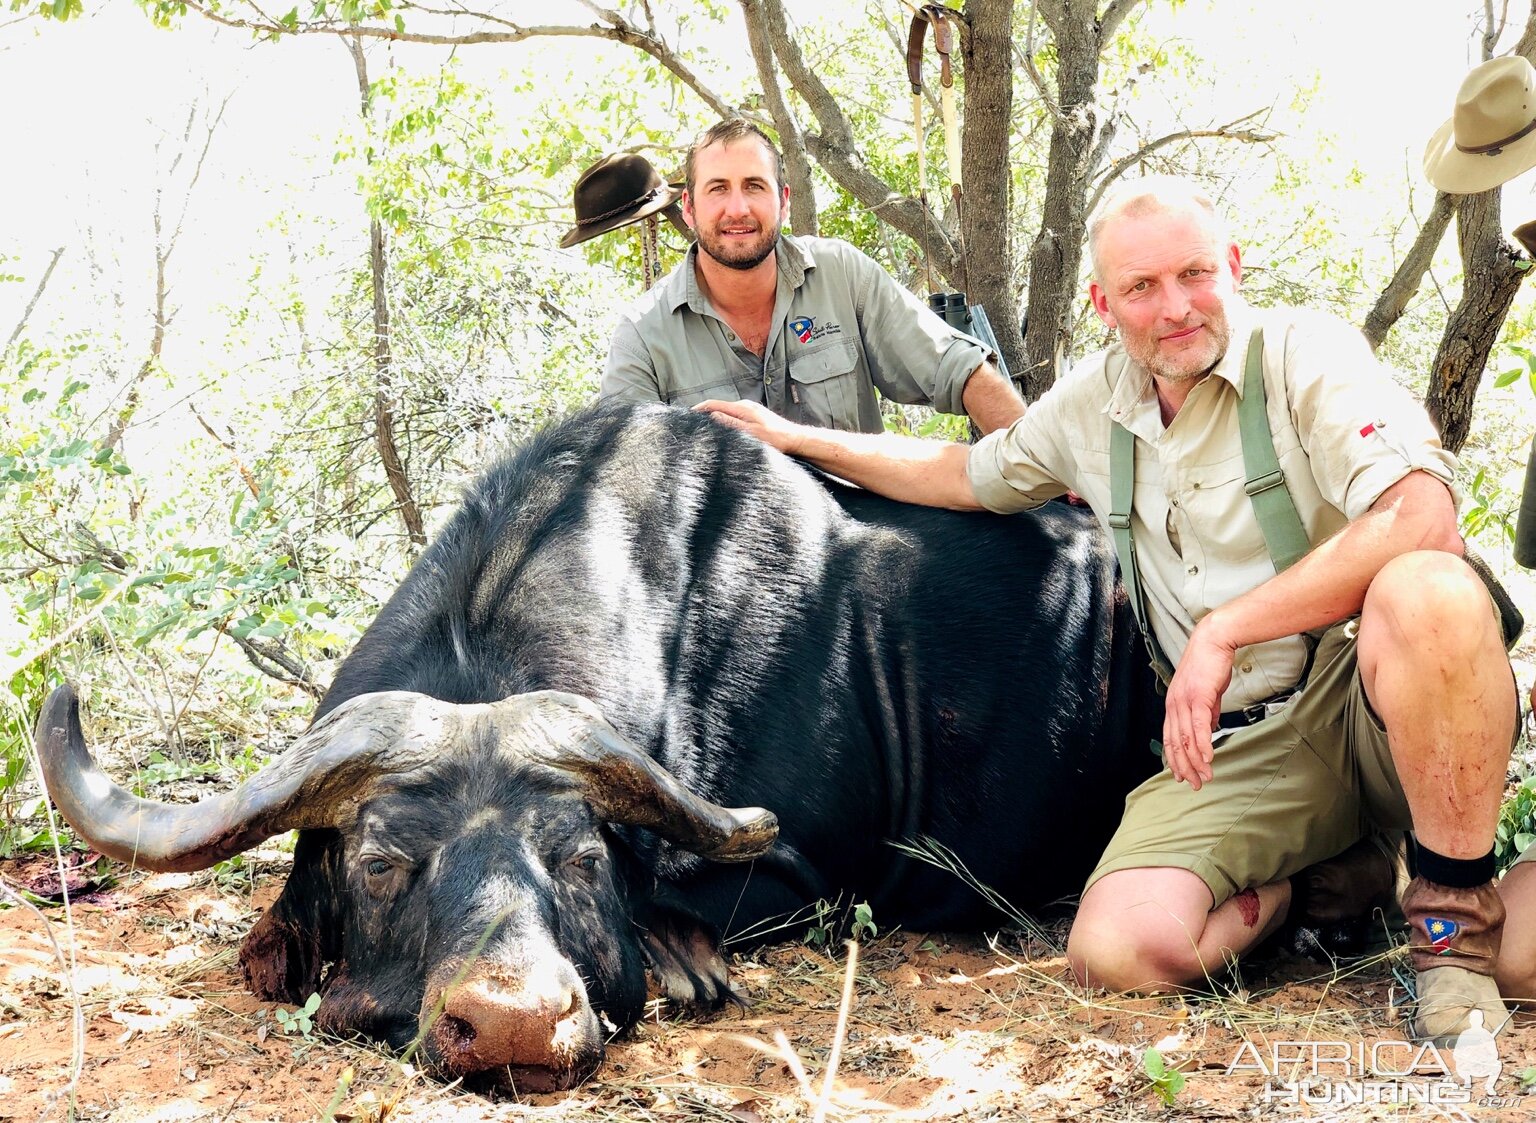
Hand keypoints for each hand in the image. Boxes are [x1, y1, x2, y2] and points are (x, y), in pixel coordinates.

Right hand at [694, 399, 803, 455]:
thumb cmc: (776, 438)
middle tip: (693, 425)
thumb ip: (731, 423)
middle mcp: (745, 406)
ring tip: (706, 428)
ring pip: (727, 412)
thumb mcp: (751, 433)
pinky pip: (735, 416)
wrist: (795, 439)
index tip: (687, 415)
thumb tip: (712, 416)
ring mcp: (750, 410)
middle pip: (719, 407)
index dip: (699, 409)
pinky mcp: (754, 417)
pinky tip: (724, 430)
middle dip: (705, 414)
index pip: (714, 404)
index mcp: (742, 408)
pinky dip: (725, 421)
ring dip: (715, 418)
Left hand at [1161, 616, 1236, 790]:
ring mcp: (1184, 701)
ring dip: (1196, 762)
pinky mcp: (1198, 696)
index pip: (1170, 738)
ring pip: (1186, 738)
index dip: (1175, 759)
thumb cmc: (1210, 665)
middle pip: (1175, 743)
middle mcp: (1174, 705)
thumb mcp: (1205, 693)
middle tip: (1194, 784)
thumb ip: (1206, 712)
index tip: (1182, 775)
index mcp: (1173, 705)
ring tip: (1205, 778)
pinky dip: (1202, 745)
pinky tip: (1208, 759)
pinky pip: (1199, 726)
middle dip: (1184, 767)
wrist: (1213, 642)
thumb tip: (1209, 728)